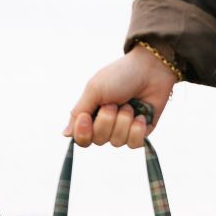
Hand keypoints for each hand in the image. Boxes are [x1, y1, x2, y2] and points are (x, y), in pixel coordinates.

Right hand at [62, 45, 177, 148]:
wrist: (149, 71)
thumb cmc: (120, 76)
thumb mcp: (94, 90)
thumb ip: (79, 111)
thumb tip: (66, 134)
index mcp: (91, 114)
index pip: (82, 139)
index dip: (83, 133)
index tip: (86, 118)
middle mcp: (106, 125)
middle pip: (99, 140)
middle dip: (107, 120)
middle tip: (115, 102)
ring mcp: (123, 131)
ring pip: (117, 142)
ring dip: (123, 121)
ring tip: (129, 104)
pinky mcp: (140, 134)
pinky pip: (134, 144)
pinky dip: (137, 129)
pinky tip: (141, 116)